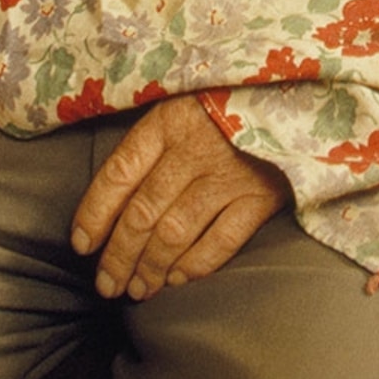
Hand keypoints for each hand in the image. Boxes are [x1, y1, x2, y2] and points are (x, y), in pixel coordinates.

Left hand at [69, 95, 289, 299]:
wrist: (297, 89)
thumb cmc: (229, 97)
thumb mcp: (185, 98)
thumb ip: (154, 137)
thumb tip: (113, 191)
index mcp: (168, 121)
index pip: (118, 174)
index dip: (95, 213)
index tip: (82, 245)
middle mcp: (194, 150)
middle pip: (143, 212)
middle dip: (119, 256)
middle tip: (107, 284)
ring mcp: (229, 175)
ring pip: (175, 233)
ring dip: (151, 268)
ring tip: (138, 289)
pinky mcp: (262, 195)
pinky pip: (221, 241)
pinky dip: (195, 265)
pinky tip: (178, 279)